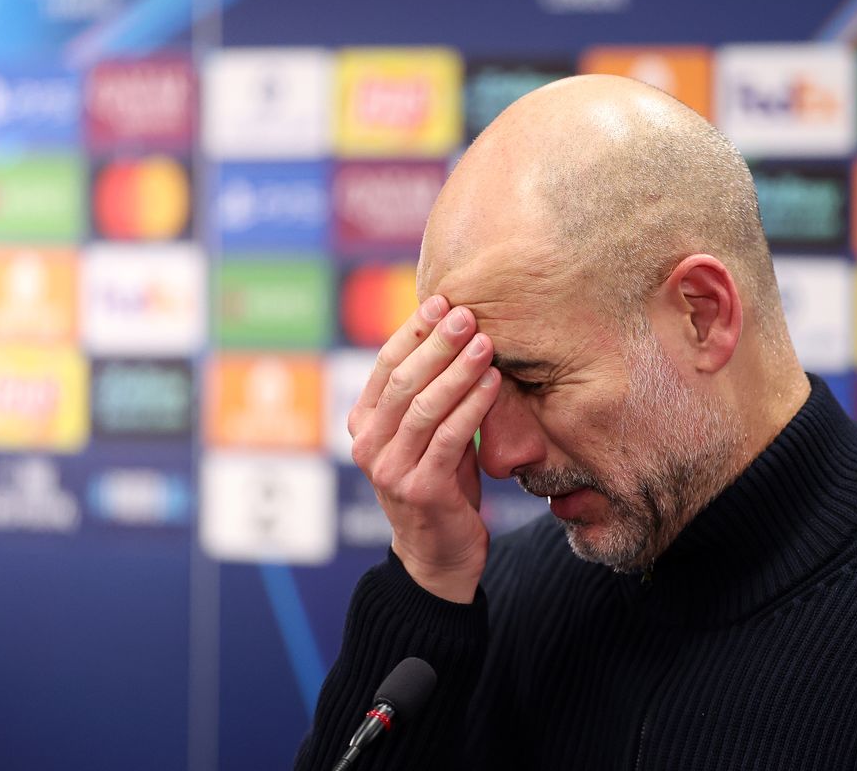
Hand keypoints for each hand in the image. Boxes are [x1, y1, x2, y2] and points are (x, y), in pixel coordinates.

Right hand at [348, 295, 500, 603]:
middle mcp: (368, 445)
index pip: (385, 365)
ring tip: (485, 344)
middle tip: (466, 315)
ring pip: (424, 407)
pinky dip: (472, 406)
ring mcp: (390, 469)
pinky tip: (494, 383)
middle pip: (403, 380)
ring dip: (457, 371)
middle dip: (436, 343)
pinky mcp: (420, 489)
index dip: (413, 331)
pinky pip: (449, 438)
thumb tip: (455, 331)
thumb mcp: (428, 434)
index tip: (441, 301)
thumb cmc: (440, 483)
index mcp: (362, 424)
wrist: (439, 555)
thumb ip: (429, 394)